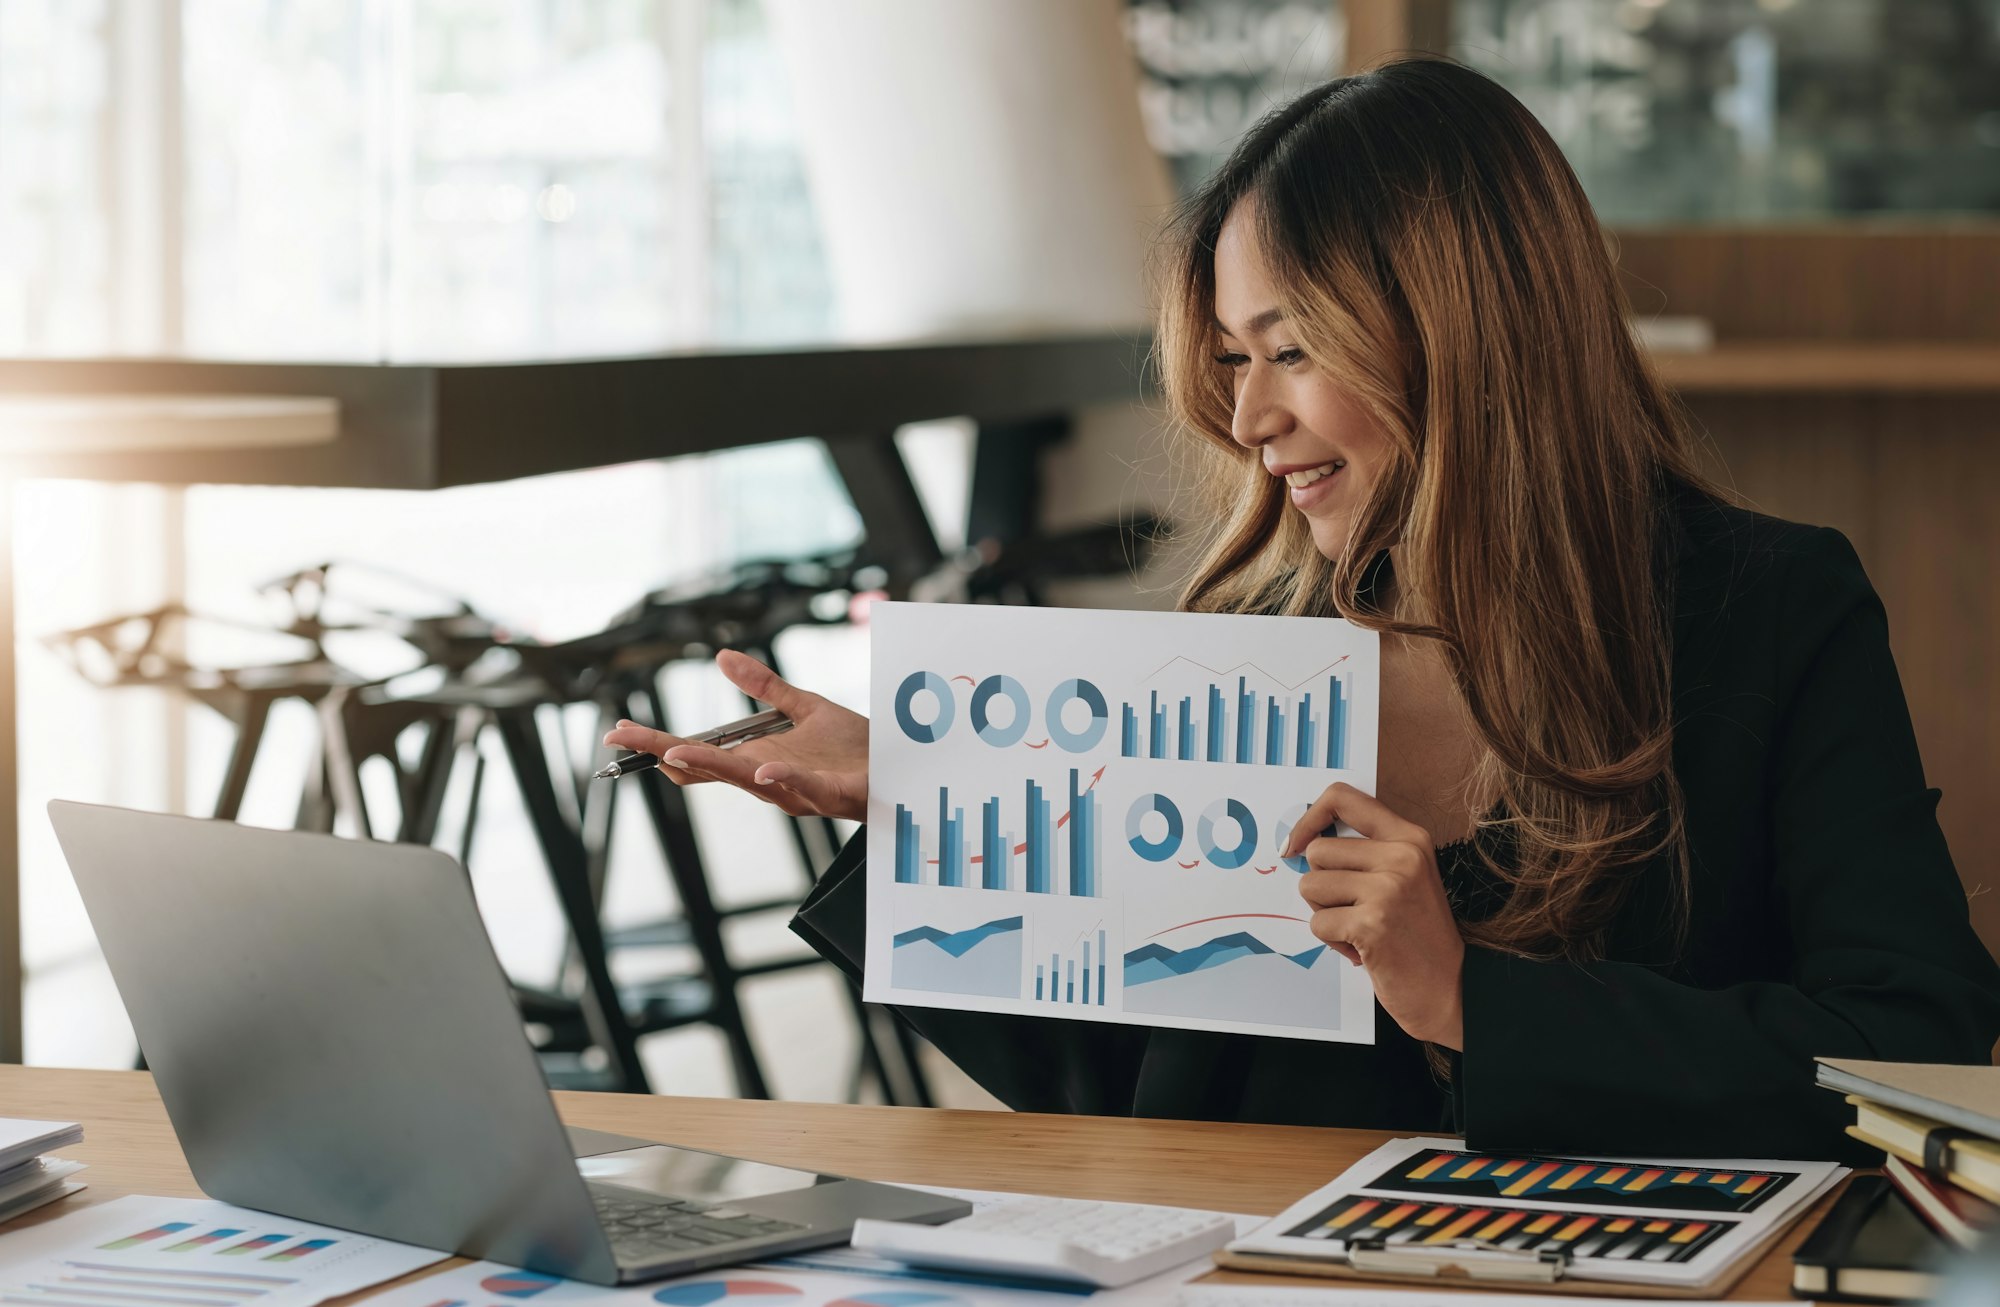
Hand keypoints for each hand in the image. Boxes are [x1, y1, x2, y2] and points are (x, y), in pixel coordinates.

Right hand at [600, 649, 869, 821]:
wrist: (903, 767)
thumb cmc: (855, 747)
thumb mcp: (805, 707)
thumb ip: (764, 686)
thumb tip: (721, 658)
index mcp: (757, 758)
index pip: (698, 752)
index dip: (657, 742)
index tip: (618, 730)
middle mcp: (770, 779)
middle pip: (710, 768)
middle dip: (666, 752)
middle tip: (625, 740)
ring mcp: (799, 788)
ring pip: (749, 782)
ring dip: (712, 768)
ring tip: (675, 754)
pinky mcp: (833, 793)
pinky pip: (804, 788)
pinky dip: (783, 779)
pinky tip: (763, 770)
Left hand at [1284, 782, 1464, 1049]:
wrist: (1452, 988)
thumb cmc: (1418, 934)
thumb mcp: (1404, 876)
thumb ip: (1365, 852)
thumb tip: (1302, 841)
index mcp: (1408, 837)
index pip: (1342, 798)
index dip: (1308, 818)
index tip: (1296, 844)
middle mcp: (1400, 856)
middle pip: (1316, 851)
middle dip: (1322, 885)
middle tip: (1353, 910)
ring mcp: (1387, 889)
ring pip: (1310, 886)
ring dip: (1325, 913)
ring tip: (1359, 929)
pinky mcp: (1372, 923)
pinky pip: (1317, 922)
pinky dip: (1332, 941)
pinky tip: (1362, 949)